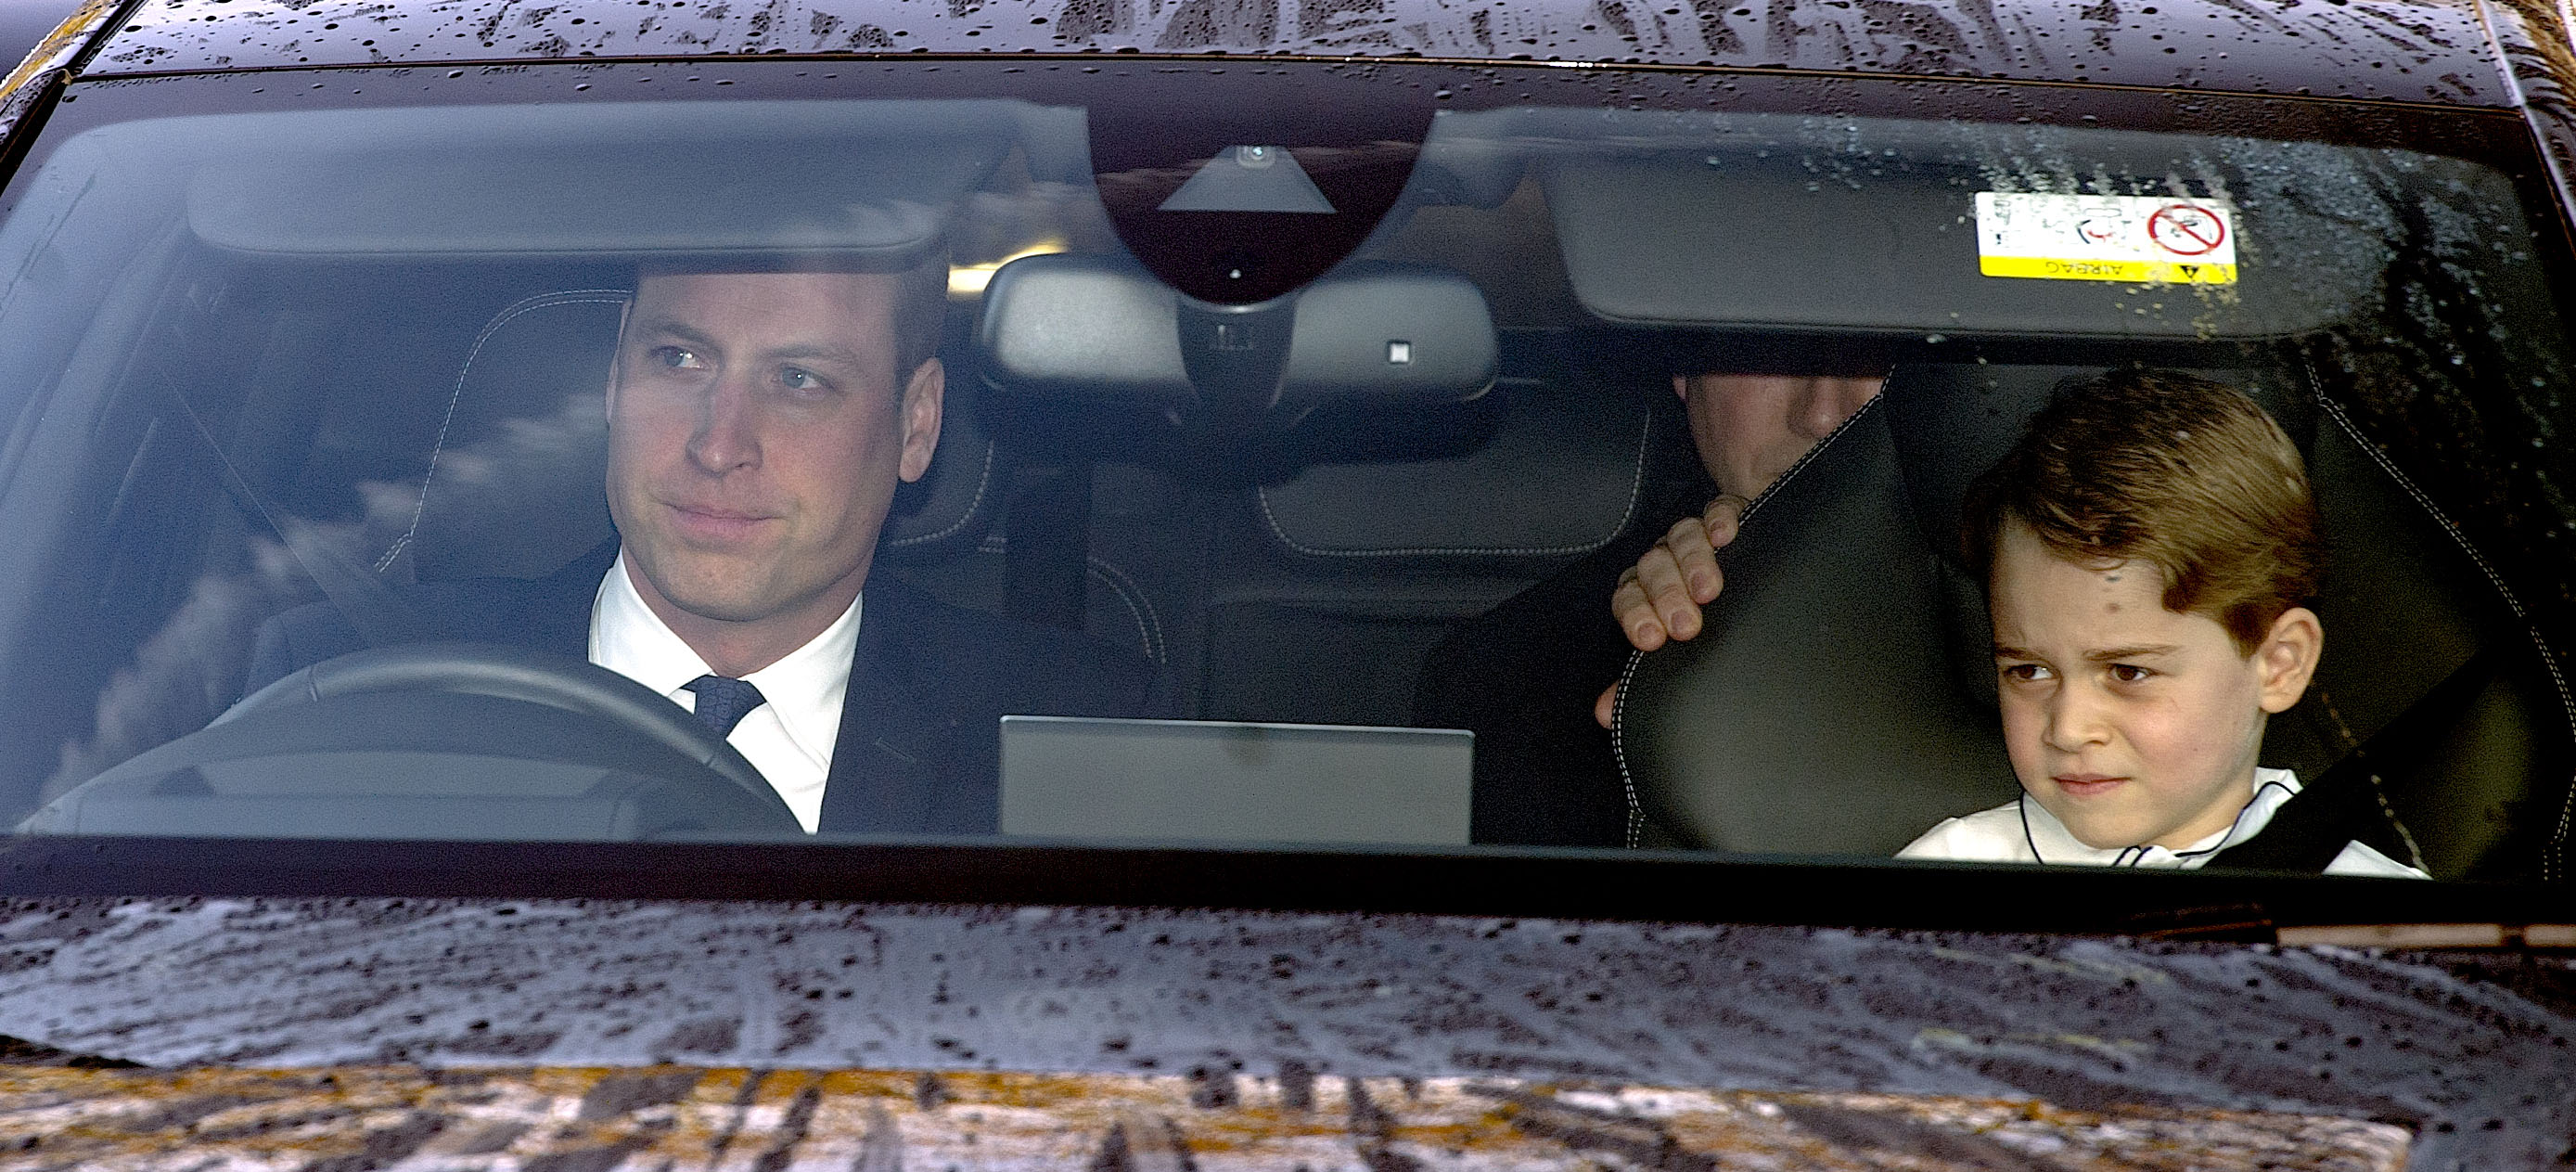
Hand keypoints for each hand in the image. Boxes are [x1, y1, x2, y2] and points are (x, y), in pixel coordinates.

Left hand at [1595, 493, 1749, 727]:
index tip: (1651, 640)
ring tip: (1709, 590)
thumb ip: (1636, 683)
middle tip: (1685, 625)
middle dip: (1666, 596)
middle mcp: (1664, 562)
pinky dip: (1720, 520)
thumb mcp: (1671, 656)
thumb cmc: (1703, 626)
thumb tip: (1604, 714)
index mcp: (1644, 594)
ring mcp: (1695, 538)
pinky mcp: (1729, 516)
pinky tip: (1727, 536)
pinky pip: (1719, 510)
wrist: (1752, 586)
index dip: (1636, 616)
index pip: (1627, 598)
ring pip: (1682, 537)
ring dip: (1694, 563)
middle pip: (1653, 568)